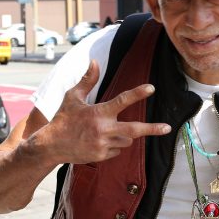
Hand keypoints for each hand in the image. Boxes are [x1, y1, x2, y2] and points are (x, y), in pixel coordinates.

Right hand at [35, 60, 170, 165]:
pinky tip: (100, 141)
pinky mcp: (102, 156)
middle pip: (135, 129)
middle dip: (152, 129)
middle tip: (167, 128)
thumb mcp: (72, 97)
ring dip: (125, 134)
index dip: (138, 93)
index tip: (151, 88)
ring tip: (107, 131)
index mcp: (98, 112)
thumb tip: (94, 61)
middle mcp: (103, 129)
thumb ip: (87, 80)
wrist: (51, 146)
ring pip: (127, 139)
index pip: (122, 100)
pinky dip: (115, 144)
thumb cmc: (63, 118)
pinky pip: (118, 150)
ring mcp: (103, 144)